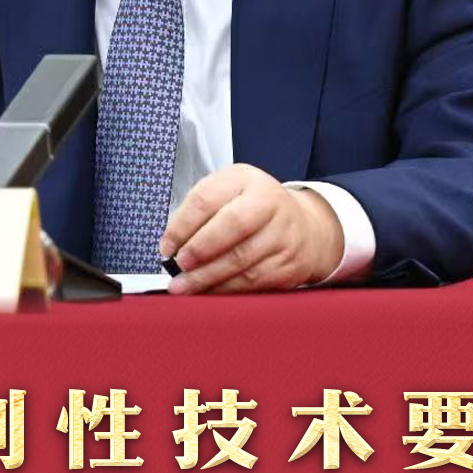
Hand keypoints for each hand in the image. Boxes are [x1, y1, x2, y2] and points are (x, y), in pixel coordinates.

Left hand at [160, 165, 343, 293]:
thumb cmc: (255, 210)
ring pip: (242, 260)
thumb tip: (172, 244)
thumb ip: (200, 212)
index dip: (182, 226)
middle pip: (232, 225)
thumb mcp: (229, 194)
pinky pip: (254, 282)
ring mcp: (284, 234)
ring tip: (184, 286)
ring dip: (207, 277)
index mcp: (246, 180)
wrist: (306, 228)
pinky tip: (209, 292)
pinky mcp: (290, 264)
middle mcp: (270, 203)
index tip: (166, 246)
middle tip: (179, 265)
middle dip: (200, 250)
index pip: (207, 199)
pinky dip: (226, 290)